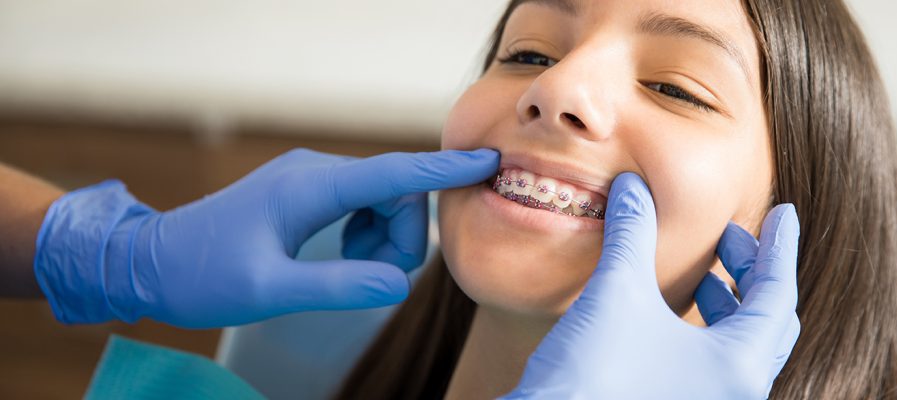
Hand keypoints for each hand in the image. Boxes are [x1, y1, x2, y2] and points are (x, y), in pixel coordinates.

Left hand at [34, 148, 497, 327]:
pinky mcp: (306, 192)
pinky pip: (360, 205)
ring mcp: (310, 179)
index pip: (391, 174)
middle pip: (395, 193)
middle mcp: (315, 172)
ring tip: (353, 272)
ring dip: (385, 238)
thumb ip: (338, 285)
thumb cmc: (201, 276)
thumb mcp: (269, 290)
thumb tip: (397, 284)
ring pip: (381, 200)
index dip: (442, 172)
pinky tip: (342, 257)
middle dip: (402, 238)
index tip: (487, 162)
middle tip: (377, 281)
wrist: (148, 262)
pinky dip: (367, 233)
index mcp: (309, 188)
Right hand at [505, 173, 800, 398]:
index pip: (778, 293)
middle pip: (768, 324)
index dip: (779, 246)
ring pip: (741, 351)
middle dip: (752, 275)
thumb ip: (633, 233)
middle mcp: (736, 394)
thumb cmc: (591, 375)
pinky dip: (708, 335)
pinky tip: (672, 317)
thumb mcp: (617, 291)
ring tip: (704, 276)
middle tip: (730, 239)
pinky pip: (715, 370)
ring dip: (728, 306)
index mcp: (740, 366)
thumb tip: (633, 186)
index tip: (782, 213)